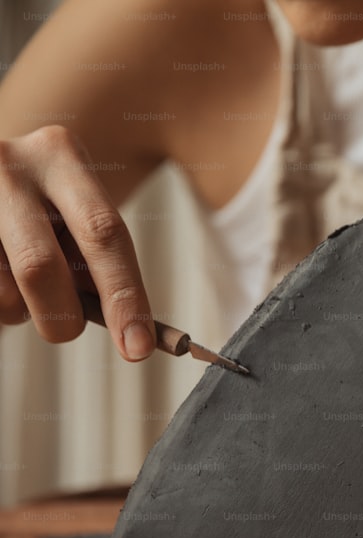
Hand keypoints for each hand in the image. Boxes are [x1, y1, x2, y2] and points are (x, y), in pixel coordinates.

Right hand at [0, 125, 154, 359]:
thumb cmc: (46, 207)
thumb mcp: (77, 212)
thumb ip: (98, 258)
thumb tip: (130, 333)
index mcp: (61, 154)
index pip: (104, 233)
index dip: (124, 296)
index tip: (139, 348)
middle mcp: (8, 164)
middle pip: (39, 265)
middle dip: (62, 315)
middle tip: (71, 331)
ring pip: (1, 291)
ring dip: (20, 310)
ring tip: (24, 286)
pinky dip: (1, 303)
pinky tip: (2, 276)